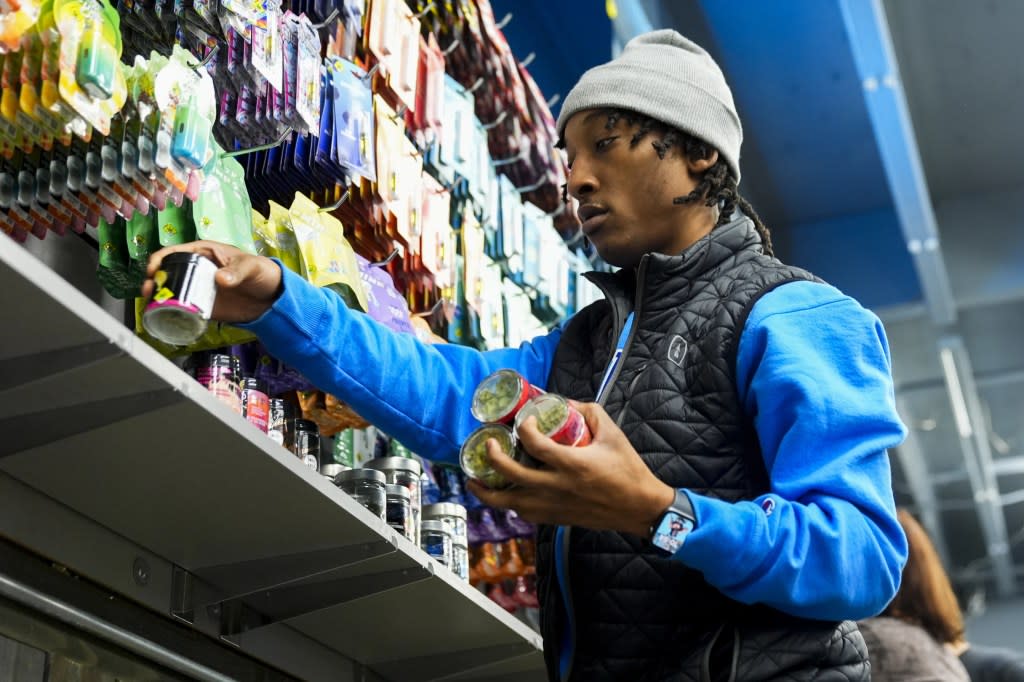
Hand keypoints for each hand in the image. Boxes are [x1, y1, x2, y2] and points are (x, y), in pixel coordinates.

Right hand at [144, 241, 282, 323]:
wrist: (273, 298)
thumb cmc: (262, 273)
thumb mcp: (251, 267)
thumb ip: (236, 272)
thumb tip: (220, 278)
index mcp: (205, 252)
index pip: (176, 252)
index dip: (160, 259)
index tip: (152, 270)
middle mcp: (197, 270)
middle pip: (167, 272)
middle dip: (154, 280)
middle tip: (149, 291)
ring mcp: (198, 288)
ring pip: (172, 291)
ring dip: (159, 297)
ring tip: (151, 305)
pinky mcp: (202, 306)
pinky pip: (183, 308)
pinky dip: (172, 312)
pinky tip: (165, 317)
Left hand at [467, 402, 674, 536]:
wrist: (639, 508)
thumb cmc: (628, 470)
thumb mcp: (613, 434)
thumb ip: (590, 412)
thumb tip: (566, 403)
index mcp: (572, 463)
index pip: (535, 444)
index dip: (524, 428)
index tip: (526, 421)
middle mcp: (558, 487)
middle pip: (511, 473)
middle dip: (492, 458)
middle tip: (487, 444)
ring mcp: (554, 506)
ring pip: (510, 502)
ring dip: (488, 491)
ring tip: (475, 480)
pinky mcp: (556, 518)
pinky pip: (524, 513)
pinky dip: (509, 503)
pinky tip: (504, 494)